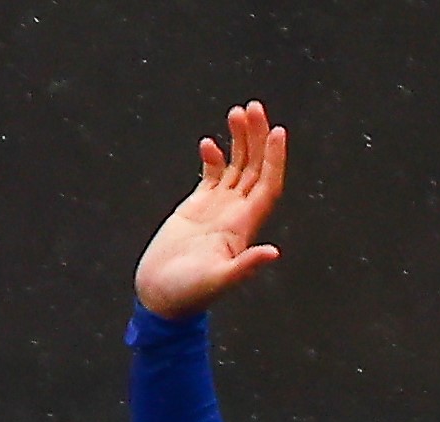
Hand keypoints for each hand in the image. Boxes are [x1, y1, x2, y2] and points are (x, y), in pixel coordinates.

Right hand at [135, 100, 287, 319]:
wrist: (161, 297)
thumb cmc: (187, 294)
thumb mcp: (217, 281)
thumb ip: (244, 267)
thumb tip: (273, 252)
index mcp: (243, 227)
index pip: (267, 186)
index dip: (274, 160)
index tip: (278, 131)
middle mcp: (236, 215)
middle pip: (255, 169)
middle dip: (257, 137)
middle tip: (254, 106)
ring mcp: (217, 210)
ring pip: (236, 168)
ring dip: (239, 140)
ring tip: (237, 111)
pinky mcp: (197, 208)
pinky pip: (212, 177)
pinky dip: (213, 158)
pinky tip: (209, 142)